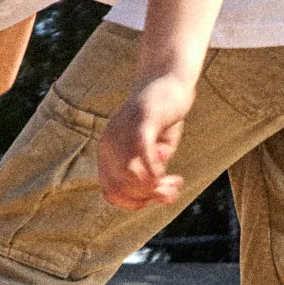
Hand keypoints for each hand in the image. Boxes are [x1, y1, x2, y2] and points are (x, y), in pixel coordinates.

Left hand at [97, 75, 193, 209]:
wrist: (168, 80)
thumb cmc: (161, 118)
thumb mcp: (157, 152)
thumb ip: (157, 174)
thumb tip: (167, 197)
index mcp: (108, 153)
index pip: (112, 193)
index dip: (136, 203)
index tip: (159, 196)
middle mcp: (109, 144)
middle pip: (122, 188)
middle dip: (150, 197)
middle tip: (174, 188)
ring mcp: (123, 132)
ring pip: (129, 175)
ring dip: (154, 186)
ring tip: (175, 182)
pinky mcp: (141, 120)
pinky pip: (141, 152)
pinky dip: (153, 169)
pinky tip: (166, 174)